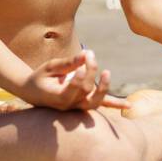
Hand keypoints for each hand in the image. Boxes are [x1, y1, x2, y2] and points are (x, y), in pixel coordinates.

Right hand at [11, 49, 130, 111]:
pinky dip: (115, 103)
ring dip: (105, 89)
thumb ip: (68, 63)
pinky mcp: (83, 103)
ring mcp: (77, 107)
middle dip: (91, 71)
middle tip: (89, 54)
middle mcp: (69, 106)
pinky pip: (100, 104)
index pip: (76, 88)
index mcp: (58, 97)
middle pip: (86, 91)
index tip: (85, 57)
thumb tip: (86, 54)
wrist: (32, 92)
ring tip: (107, 73)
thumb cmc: (40, 77)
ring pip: (95, 102)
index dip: (83, 74)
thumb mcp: (50, 67)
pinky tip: (130, 104)